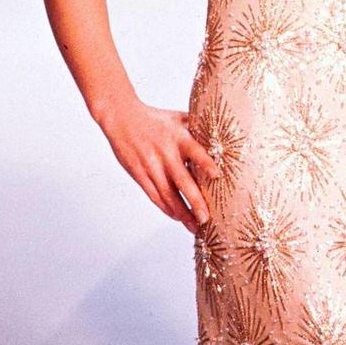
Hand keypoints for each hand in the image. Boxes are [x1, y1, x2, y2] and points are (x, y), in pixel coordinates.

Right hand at [96, 98, 219, 233]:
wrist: (123, 118)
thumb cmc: (156, 118)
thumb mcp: (178, 118)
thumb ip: (198, 127)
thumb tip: (223, 132)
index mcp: (179, 138)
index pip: (195, 151)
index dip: (206, 163)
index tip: (217, 175)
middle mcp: (166, 154)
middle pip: (182, 180)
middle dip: (195, 201)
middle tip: (206, 218)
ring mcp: (152, 166)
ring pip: (168, 194)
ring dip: (182, 212)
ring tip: (194, 226)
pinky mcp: (139, 174)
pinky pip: (154, 195)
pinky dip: (166, 208)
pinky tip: (177, 217)